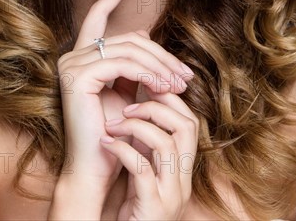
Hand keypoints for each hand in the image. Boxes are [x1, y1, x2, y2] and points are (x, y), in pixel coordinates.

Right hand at [57, 0, 192, 193]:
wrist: (97, 167)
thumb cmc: (115, 132)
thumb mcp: (128, 91)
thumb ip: (133, 65)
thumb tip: (144, 36)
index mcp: (82, 56)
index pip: (99, 15)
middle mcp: (73, 55)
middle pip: (128, 38)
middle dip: (162, 54)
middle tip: (186, 75)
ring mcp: (72, 64)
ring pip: (128, 49)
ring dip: (160, 65)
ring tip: (181, 84)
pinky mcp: (77, 75)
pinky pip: (122, 63)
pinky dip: (148, 73)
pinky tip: (164, 86)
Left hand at [101, 87, 198, 220]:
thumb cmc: (132, 207)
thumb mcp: (144, 168)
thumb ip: (146, 141)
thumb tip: (136, 99)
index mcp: (183, 167)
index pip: (189, 121)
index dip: (168, 100)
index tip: (141, 89)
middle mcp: (183, 180)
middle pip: (187, 126)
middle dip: (157, 107)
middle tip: (128, 105)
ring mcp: (171, 195)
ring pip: (166, 143)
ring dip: (136, 126)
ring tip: (112, 125)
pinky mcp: (153, 208)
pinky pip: (142, 169)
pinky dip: (123, 150)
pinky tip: (105, 143)